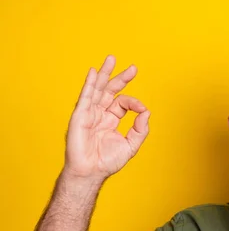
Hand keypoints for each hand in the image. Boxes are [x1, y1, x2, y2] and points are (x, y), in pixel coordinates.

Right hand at [63, 55, 149, 181]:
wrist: (91, 172)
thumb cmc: (107, 161)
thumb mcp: (130, 145)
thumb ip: (140, 130)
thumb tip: (147, 113)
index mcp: (110, 120)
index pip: (123, 103)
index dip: (134, 103)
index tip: (142, 109)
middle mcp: (99, 114)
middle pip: (110, 91)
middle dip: (121, 78)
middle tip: (133, 68)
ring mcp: (89, 113)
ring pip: (97, 89)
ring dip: (105, 74)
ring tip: (112, 59)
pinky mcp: (80, 116)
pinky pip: (85, 97)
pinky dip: (89, 84)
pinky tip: (94, 72)